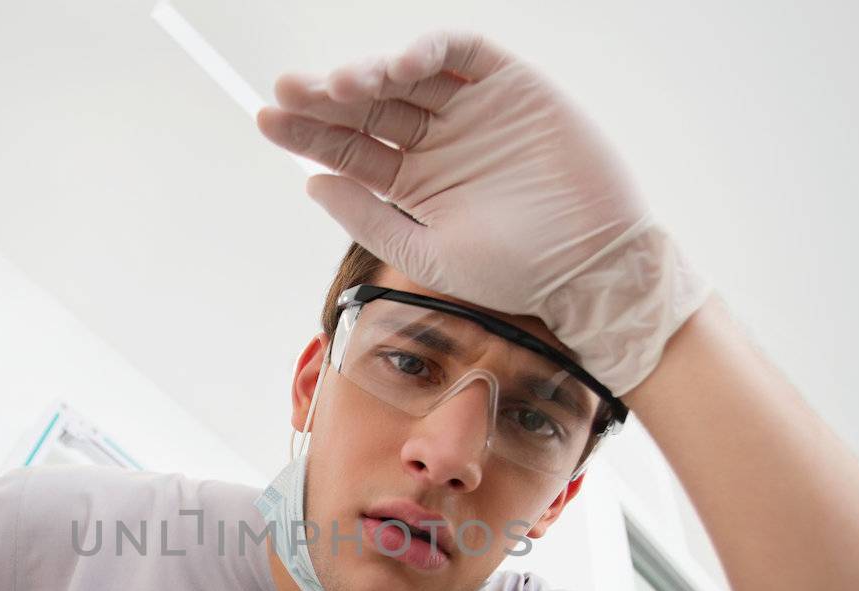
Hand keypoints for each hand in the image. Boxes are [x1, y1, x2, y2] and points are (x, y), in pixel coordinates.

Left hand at [254, 28, 709, 396]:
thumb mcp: (428, 252)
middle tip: (288, 90)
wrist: (591, 264)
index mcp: (414, 183)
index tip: (268, 121)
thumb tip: (311, 183)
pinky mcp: (508, 84)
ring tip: (341, 86)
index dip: (309, 134)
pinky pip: (462, 53)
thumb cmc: (515, 271)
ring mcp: (471, 110)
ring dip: (370, 74)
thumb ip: (369, 221)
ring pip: (407, 77)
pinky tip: (400, 65)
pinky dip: (429, 50)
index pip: (350, 150)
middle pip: (368, 107)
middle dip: (327, 98)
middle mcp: (437, 141)